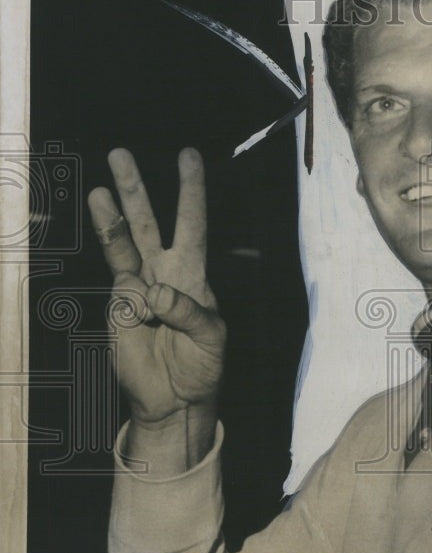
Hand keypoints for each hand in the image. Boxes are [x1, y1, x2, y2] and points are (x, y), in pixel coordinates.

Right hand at [89, 148, 224, 462]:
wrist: (176, 398)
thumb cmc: (202, 364)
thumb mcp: (211, 336)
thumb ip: (188, 311)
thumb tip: (154, 293)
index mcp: (192, 272)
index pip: (191, 223)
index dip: (190, 190)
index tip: (187, 156)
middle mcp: (161, 272)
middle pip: (146, 222)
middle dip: (132, 189)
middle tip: (119, 154)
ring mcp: (135, 288)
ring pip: (121, 245)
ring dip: (110, 218)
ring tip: (99, 191)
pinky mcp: (117, 308)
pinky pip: (122, 293)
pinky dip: (133, 301)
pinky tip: (144, 319)